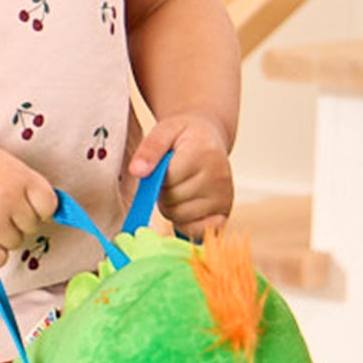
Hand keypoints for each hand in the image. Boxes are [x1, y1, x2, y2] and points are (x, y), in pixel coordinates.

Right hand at [0, 144, 60, 266]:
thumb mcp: (1, 163)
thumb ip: (26, 183)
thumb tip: (53, 211)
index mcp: (17, 176)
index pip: (48, 205)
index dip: (37, 207)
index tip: (22, 204)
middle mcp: (7, 199)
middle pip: (32, 226)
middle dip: (16, 220)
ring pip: (16, 243)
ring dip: (1, 236)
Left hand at [126, 111, 233, 238]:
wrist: (208, 138)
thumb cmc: (185, 136)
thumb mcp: (164, 130)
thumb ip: (149, 149)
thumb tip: (137, 171)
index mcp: (204, 153)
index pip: (167, 180)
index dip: (157, 176)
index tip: (164, 164)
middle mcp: (219, 177)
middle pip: (172, 201)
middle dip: (164, 192)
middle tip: (172, 178)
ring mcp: (225, 197)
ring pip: (180, 217)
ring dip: (172, 207)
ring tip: (180, 188)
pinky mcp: (225, 212)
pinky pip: (198, 231)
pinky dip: (186, 223)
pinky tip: (187, 205)